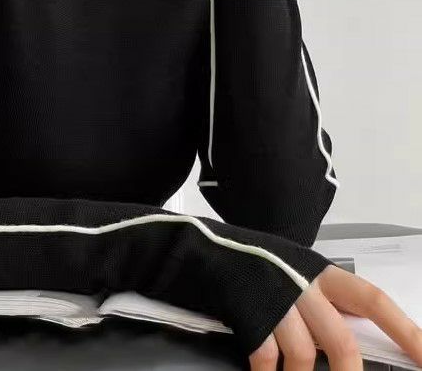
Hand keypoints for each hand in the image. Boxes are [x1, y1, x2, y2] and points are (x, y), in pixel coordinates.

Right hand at [249, 264, 421, 369]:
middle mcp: (302, 283)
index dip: (406, 331)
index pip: (373, 301)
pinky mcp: (250, 315)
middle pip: (341, 343)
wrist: (206, 248)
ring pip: (305, 356)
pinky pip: (268, 359)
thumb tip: (350, 340)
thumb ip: (323, 297)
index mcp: (320, 271)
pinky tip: (264, 369)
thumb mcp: (294, 268)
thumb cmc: (252, 259)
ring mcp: (276, 300)